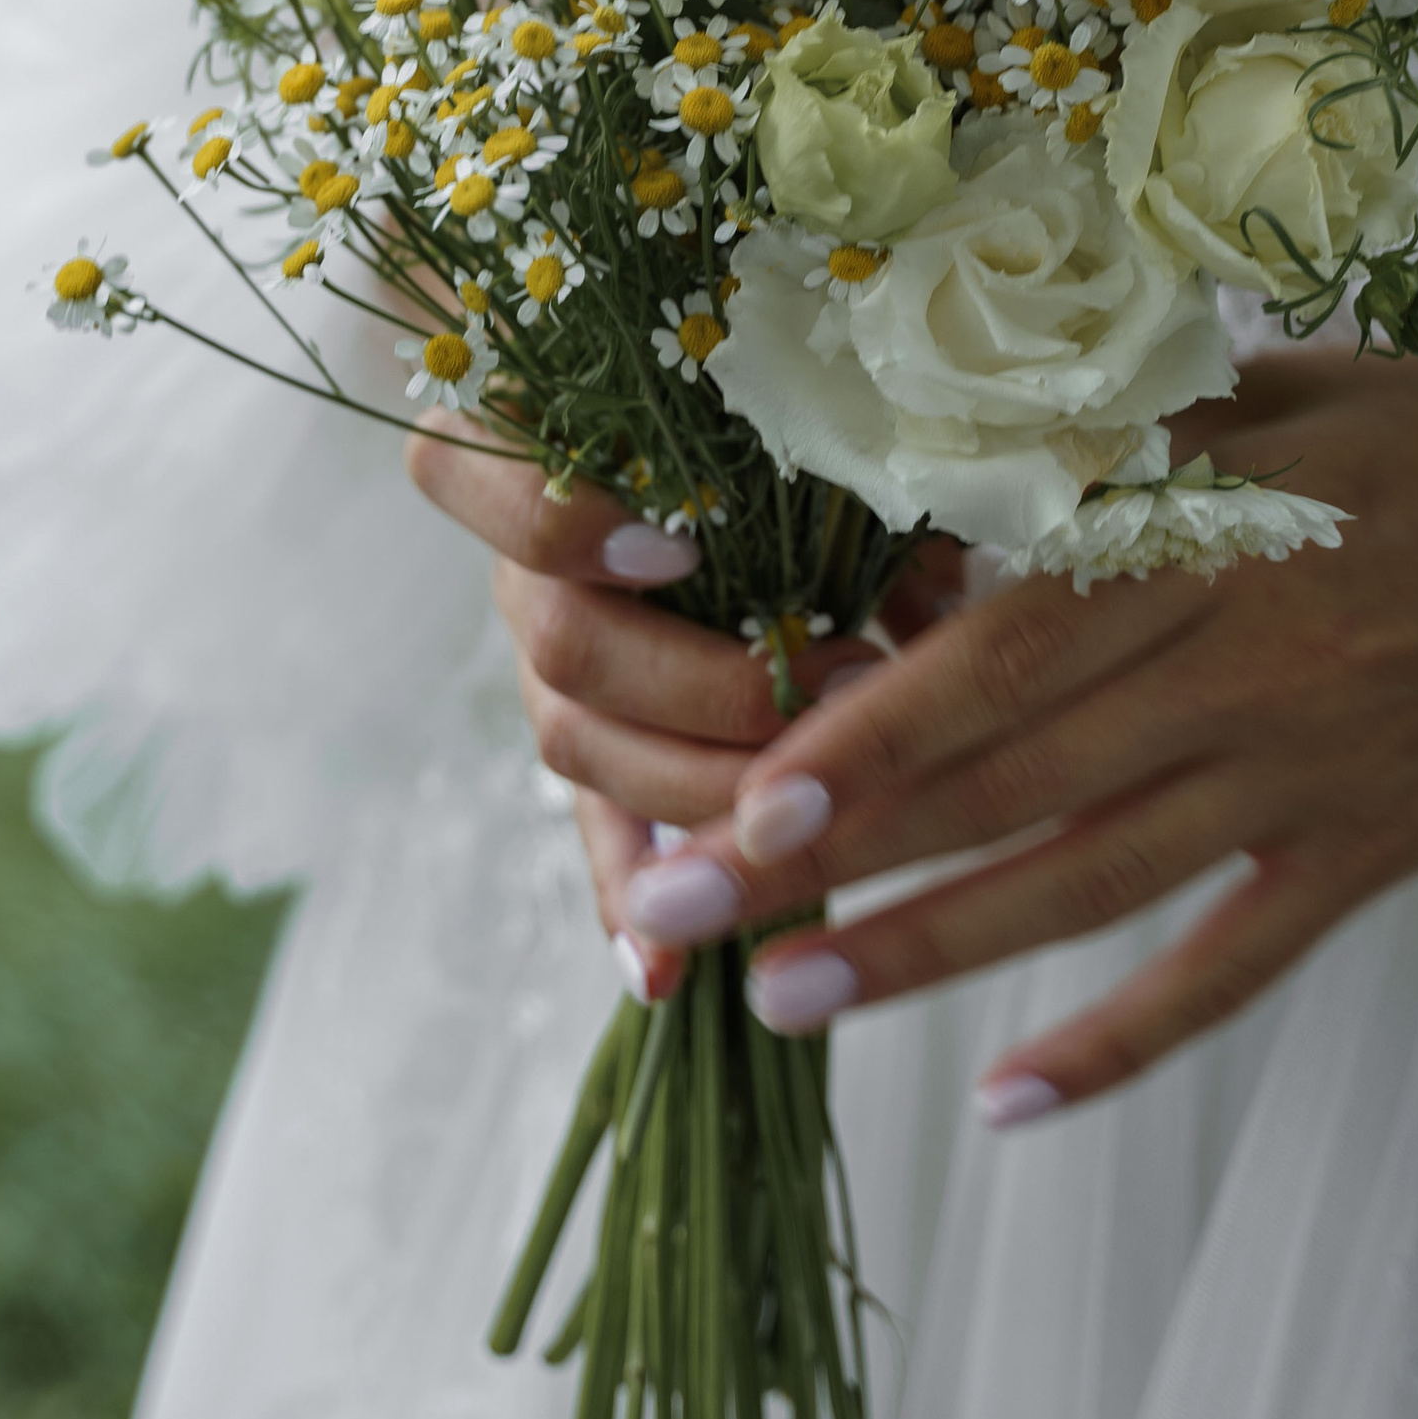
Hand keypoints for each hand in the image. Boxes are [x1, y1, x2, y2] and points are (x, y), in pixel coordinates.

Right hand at [402, 415, 958, 997]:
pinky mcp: (591, 764)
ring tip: (805, 808)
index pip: (481, 478)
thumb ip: (846, 487)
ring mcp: (550, 675)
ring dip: (691, 785)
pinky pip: (594, 843)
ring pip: (573, 746)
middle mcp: (531, 574)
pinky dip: (628, 908)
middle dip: (695, 684)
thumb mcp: (815, 445)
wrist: (722, 477)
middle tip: (834, 685)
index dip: (564, 524)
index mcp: (549, 460)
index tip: (679, 552)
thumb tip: (936, 593)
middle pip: (562, 645)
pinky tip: (662, 977)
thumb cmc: (782, 441)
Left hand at [611, 330, 1417, 1120]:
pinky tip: (1013, 1102)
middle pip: (1011, 781)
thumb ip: (1119, 449)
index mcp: (1220, 536)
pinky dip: (1121, 1041)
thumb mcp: (1285, 387)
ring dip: (930, 954)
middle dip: (833, 855)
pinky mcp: (1380, 853)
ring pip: (1090, 886)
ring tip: (787, 1000)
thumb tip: (934, 488)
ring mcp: (1318, 775)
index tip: (744, 799)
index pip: (1009, 650)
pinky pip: (1231, 968)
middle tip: (686, 910)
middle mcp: (1257, 668)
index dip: (870, 733)